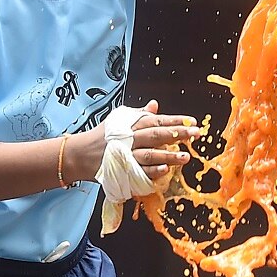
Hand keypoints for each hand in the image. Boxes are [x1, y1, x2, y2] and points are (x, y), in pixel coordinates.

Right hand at [68, 100, 197, 181]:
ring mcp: (126, 155)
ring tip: (186, 156)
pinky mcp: (123, 170)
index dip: (175, 121)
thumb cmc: (103, 136)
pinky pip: (140, 171)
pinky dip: (152, 170)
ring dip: (169, 155)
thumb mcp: (120, 120)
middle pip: (157, 135)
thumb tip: (155, 105)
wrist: (80, 155)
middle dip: (178, 134)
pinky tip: (165, 170)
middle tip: (196, 134)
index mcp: (131, 124)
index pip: (157, 120)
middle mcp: (130, 138)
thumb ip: (139, 114)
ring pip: (150, 154)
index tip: (193, 121)